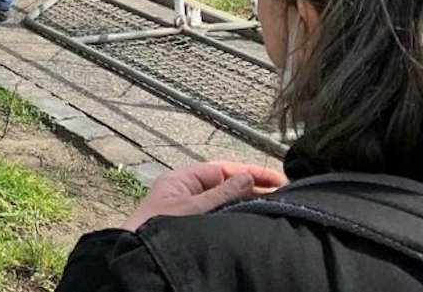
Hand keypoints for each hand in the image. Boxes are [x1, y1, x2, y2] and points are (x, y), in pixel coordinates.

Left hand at [120, 162, 286, 230]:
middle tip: (283, 193)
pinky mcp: (191, 226)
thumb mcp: (195, 207)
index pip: (221, 169)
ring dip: (245, 202)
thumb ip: (223, 193)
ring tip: (274, 205)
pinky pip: (217, 215)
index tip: (277, 178)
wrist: (139, 252)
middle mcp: (184, 192)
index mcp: (180, 180)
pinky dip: (234, 214)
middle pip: (224, 184)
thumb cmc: (159, 226)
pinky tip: (252, 219)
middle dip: (252, 187)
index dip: (249, 171)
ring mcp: (187, 209)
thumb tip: (248, 178)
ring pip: (223, 201)